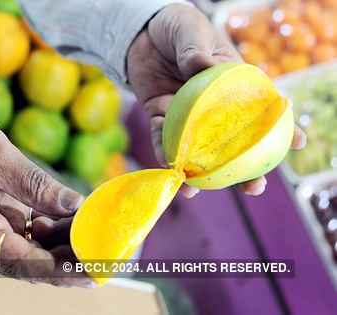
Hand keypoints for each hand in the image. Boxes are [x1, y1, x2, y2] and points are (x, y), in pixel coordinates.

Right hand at [0, 101, 94, 287]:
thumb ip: (36, 185)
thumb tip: (75, 205)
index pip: (22, 262)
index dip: (60, 270)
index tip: (92, 271)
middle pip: (33, 264)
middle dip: (70, 263)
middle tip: (106, 261)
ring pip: (36, 251)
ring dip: (67, 246)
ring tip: (99, 240)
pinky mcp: (1, 220)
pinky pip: (33, 233)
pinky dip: (57, 229)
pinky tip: (79, 221)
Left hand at [127, 4, 305, 196]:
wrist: (143, 33)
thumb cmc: (177, 29)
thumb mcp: (190, 30)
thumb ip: (194, 47)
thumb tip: (198, 65)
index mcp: (230, 85)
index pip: (259, 108)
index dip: (280, 126)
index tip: (297, 142)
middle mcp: (210, 108)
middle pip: (231, 142)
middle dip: (243, 168)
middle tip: (254, 188)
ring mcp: (186, 116)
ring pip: (197, 150)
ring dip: (198, 172)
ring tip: (196, 190)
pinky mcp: (160, 117)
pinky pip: (160, 138)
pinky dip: (163, 154)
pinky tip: (169, 170)